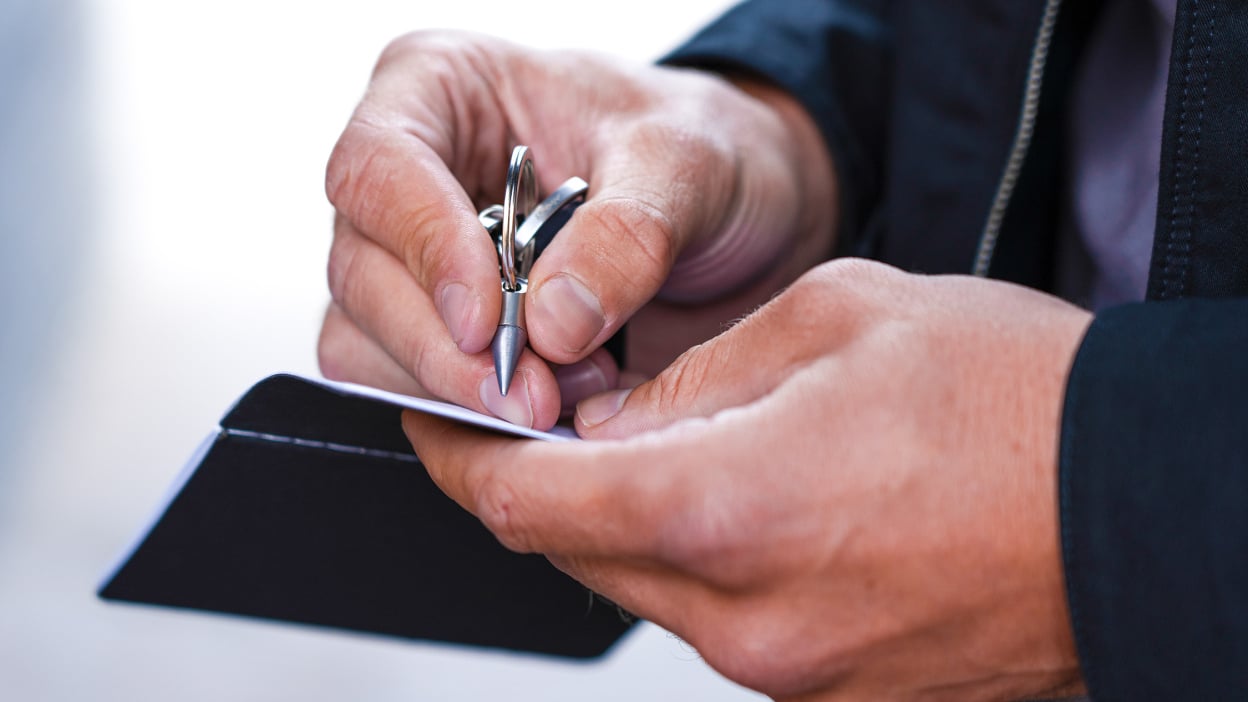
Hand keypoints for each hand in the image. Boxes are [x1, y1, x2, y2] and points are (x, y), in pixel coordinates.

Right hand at [317, 31, 834, 427]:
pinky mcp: (434, 327)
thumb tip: (549, 324)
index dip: (422, 248)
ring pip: (368, 340)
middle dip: (446, 348)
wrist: (736, 210)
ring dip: (457, 388)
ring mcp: (410, 256)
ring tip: (564, 394)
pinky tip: (548, 404)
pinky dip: (468, 410)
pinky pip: (409, 384)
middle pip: (362, 270)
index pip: (378, 167)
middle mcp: (408, 172)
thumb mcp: (688, 166)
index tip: (485, 320)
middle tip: (535, 394)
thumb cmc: (700, 149)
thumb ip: (626, 235)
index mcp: (440, 87)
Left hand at [404, 259, 1093, 700]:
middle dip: (543, 479)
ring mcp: (785, 670)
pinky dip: (696, 554)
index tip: (436, 417)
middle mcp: (743, 619)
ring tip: (677, 439)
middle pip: (571, 552)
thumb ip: (691, 376)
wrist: (1141, 505)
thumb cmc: (1012, 401)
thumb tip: (610, 417)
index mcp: (727, 512)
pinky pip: (717, 616)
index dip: (456, 456)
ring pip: (645, 586)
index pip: (522, 505)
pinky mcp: (826, 687)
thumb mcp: (832, 320)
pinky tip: (746, 495)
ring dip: (628, 514)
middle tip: (562, 407)